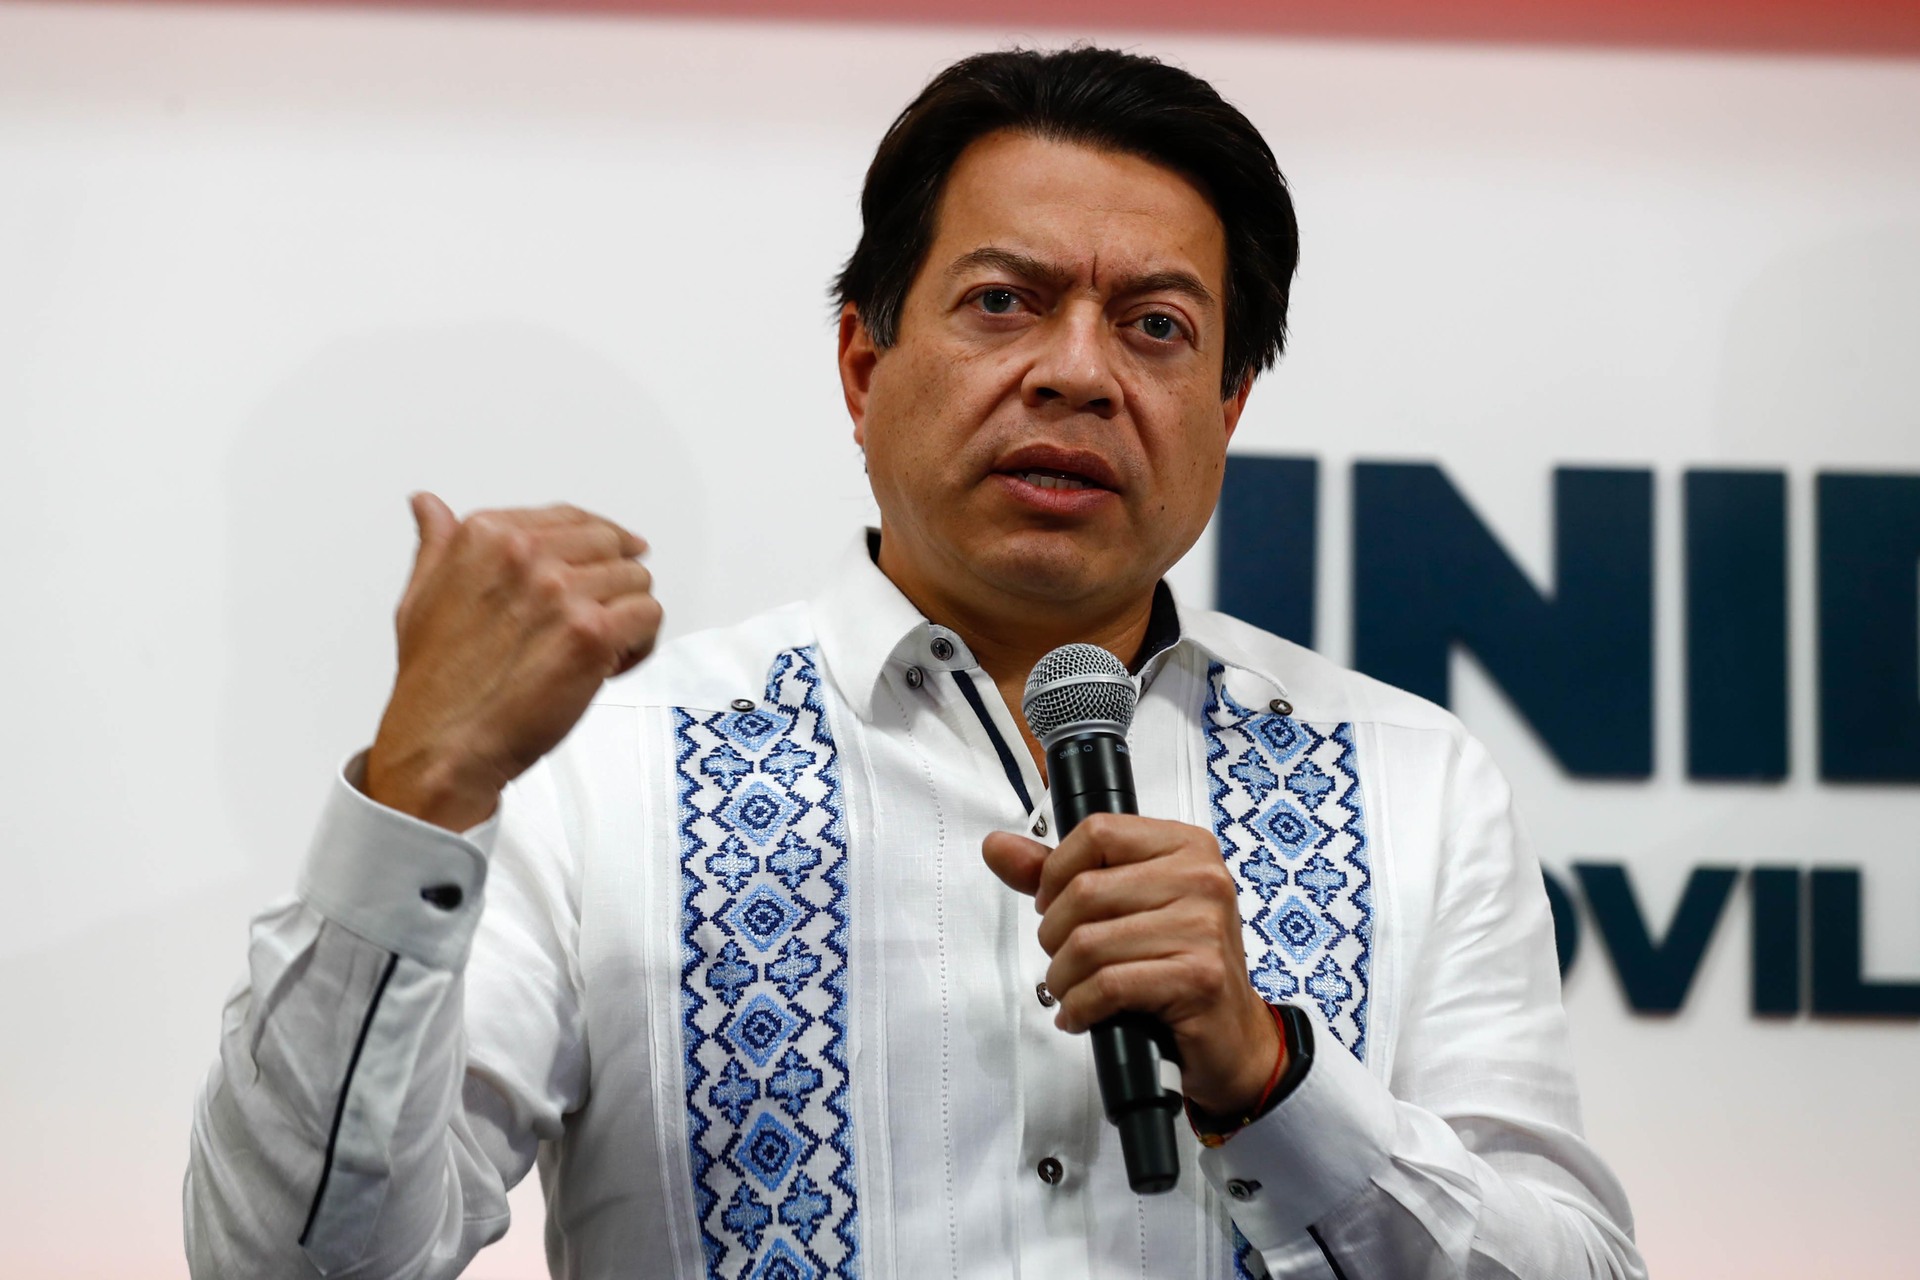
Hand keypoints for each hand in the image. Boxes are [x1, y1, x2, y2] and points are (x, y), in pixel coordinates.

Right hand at [364, 493, 660, 831]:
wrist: (443, 745)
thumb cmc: (435, 682)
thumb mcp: (421, 596)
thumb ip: (438, 544)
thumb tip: (429, 506)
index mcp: (485, 535)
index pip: (570, 517)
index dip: (600, 538)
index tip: (621, 549)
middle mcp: (525, 554)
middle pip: (610, 546)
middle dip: (611, 583)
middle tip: (596, 620)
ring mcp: (561, 591)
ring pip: (635, 581)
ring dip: (626, 617)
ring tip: (596, 652)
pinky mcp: (591, 632)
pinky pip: (648, 616)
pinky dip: (640, 644)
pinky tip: (610, 667)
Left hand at [982, 813, 1281, 1116]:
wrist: (1231, 1036)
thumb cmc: (1177, 963)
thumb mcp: (1124, 906)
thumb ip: (1060, 874)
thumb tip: (997, 846)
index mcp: (1186, 846)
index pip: (1097, 832)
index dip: (1056, 871)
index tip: (1052, 903)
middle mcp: (1202, 878)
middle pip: (1084, 891)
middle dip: (1055, 935)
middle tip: (1066, 959)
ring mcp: (1205, 927)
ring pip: (1089, 942)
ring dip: (1063, 978)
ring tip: (1072, 991)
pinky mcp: (1198, 977)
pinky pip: (1107, 985)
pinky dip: (1079, 1006)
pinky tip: (1081, 1014)